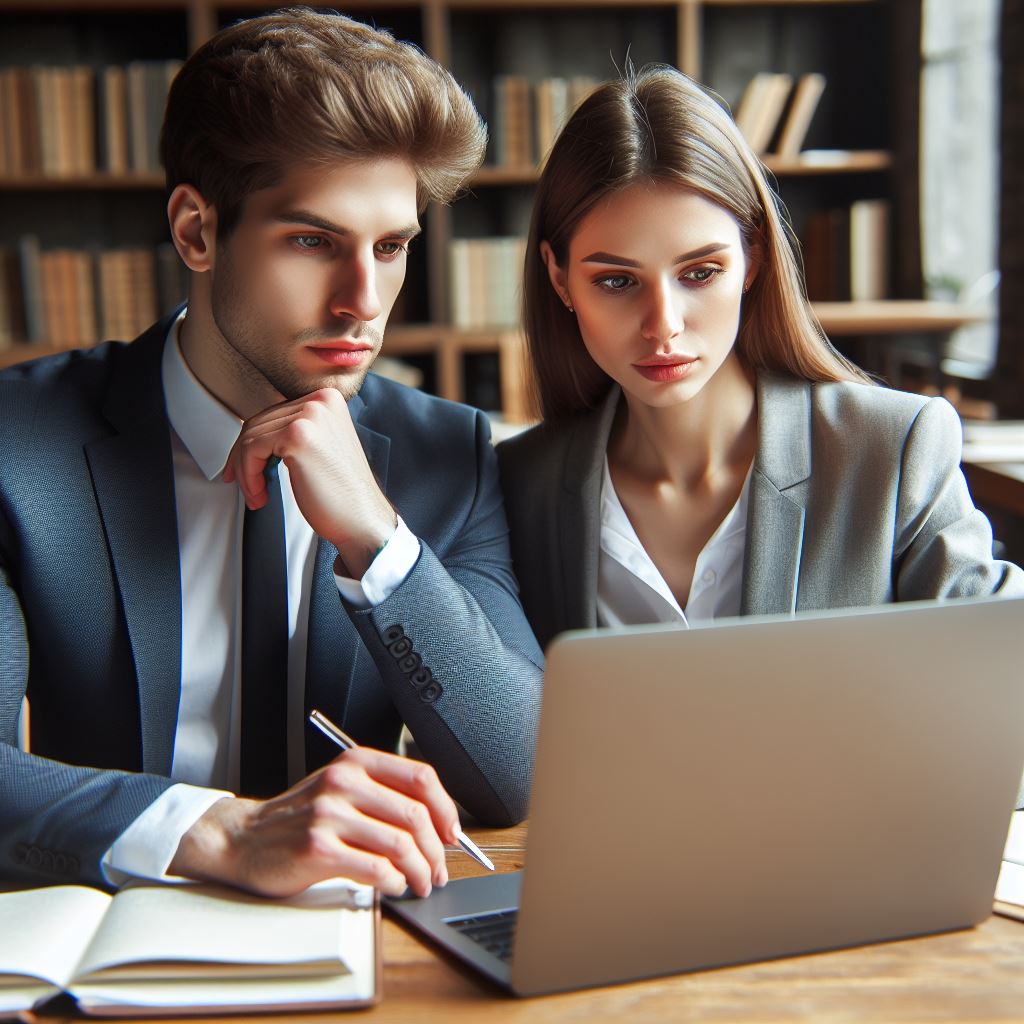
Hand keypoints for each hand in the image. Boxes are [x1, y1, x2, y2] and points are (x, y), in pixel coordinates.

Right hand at [169, 747, 460, 897]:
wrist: (244, 838)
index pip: (421, 777)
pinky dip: (395, 882)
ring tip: (421, 882)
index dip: (446, 808)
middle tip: (438, 870)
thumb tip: (438, 824)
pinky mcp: (318, 848)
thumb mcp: (341, 789)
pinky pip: (376, 868)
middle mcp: (344, 782)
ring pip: (400, 844)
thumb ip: (383, 796)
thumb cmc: (299, 818)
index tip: (451, 833)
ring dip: (420, 870)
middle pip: (415, 814)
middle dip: (436, 849)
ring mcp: (329, 814)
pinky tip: (394, 885)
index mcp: (356, 762)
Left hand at [223, 389, 396, 576]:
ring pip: (250, 437)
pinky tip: (261, 494)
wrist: (362, 519)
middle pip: (258, 422)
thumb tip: (252, 433)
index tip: (243, 465)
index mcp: (328, 399)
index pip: (274, 413)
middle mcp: (320, 401)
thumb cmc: (342, 493)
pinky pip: (251, 450)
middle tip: (249, 485)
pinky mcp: (297, 435)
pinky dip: (249, 476)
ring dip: (246, 472)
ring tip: (258, 494)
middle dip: (244, 459)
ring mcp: (310, 415)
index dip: (253, 443)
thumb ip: (294, 431)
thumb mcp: (319, 448)